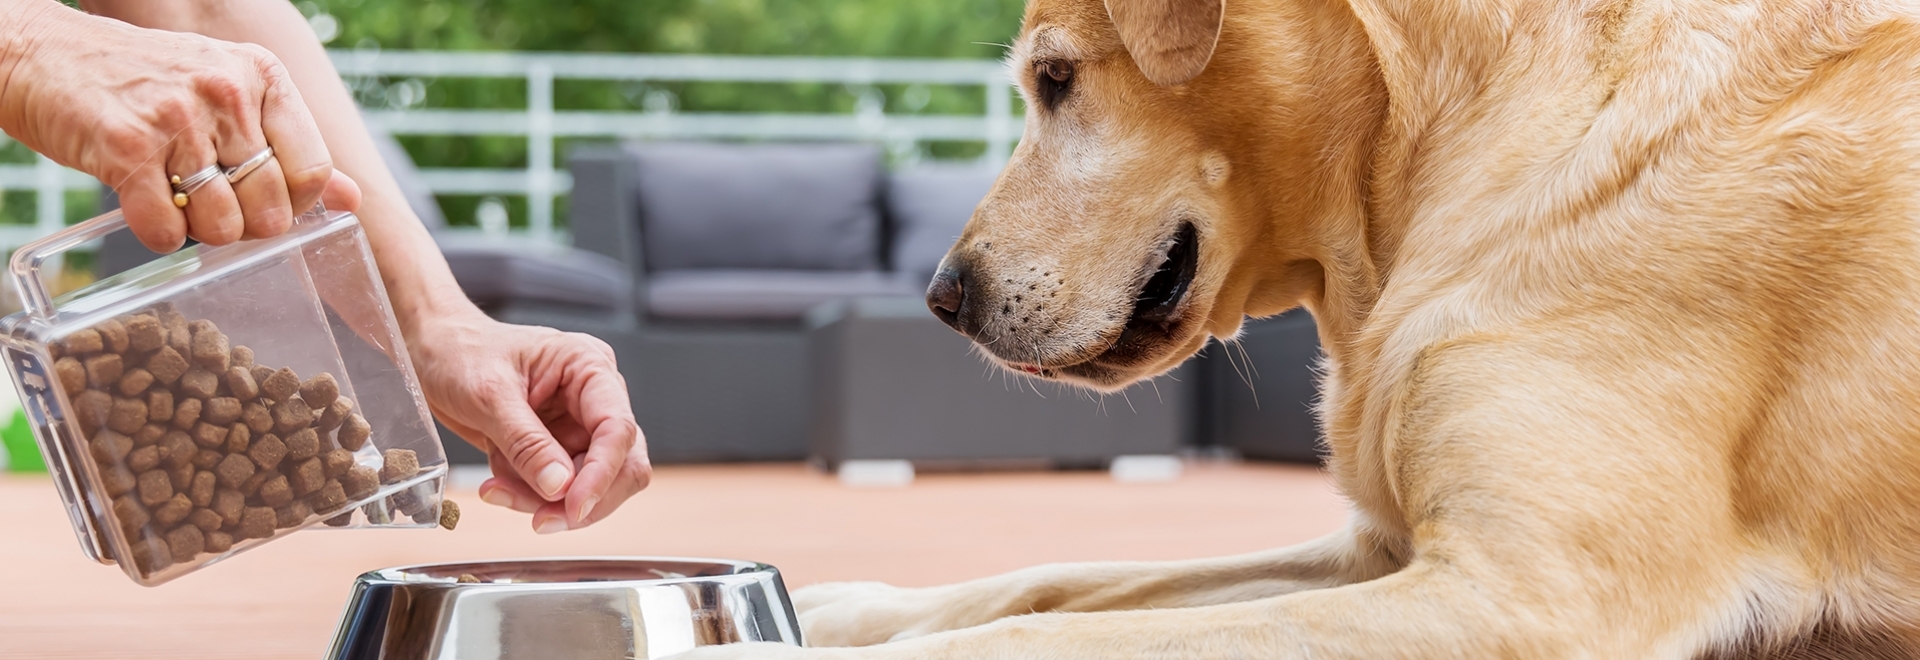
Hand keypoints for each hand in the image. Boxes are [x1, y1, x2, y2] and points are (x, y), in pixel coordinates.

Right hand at [0, 3, 356, 250]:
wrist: (44, 55)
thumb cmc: (143, 83)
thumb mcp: (227, 95)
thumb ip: (289, 147)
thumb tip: (352, 199)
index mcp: (263, 77)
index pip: (313, 170)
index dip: (292, 204)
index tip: (261, 200)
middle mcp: (227, 92)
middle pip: (272, 206)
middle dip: (245, 225)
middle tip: (210, 205)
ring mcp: (178, 117)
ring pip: (224, 225)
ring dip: (199, 232)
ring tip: (175, 199)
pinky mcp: (127, 146)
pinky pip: (167, 231)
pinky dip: (157, 236)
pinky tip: (144, 208)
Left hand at [410, 312, 649, 532]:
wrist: (432, 353)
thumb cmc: (460, 353)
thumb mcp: (489, 395)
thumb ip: (526, 442)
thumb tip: (559, 486)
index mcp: (589, 367)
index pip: (617, 428)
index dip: (602, 473)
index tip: (575, 507)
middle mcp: (593, 398)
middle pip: (620, 463)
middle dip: (582, 497)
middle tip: (542, 520)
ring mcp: (577, 425)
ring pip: (588, 484)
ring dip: (545, 500)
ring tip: (498, 490)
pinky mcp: (556, 448)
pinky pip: (557, 488)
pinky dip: (528, 496)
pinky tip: (497, 483)